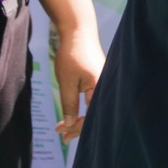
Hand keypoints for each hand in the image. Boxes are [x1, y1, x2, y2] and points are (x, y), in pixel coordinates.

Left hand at [52, 25, 103, 141]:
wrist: (79, 31)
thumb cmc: (72, 55)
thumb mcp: (66, 82)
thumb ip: (69, 105)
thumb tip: (69, 124)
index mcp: (100, 89)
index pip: (91, 117)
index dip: (78, 128)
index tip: (63, 134)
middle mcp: (106, 88)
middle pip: (94, 115)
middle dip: (77, 126)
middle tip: (62, 136)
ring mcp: (104, 84)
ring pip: (93, 108)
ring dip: (77, 118)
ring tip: (61, 126)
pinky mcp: (100, 80)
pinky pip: (93, 100)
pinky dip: (81, 108)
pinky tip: (71, 113)